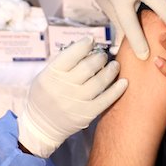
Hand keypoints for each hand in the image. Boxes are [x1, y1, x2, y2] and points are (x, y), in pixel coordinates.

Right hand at [18, 37, 128, 157]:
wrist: (42, 125)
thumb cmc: (44, 95)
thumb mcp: (45, 76)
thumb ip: (63, 63)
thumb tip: (87, 48)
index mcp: (51, 74)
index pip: (71, 54)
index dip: (84, 44)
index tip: (91, 40)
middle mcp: (63, 87)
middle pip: (88, 66)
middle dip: (100, 57)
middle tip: (103, 55)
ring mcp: (76, 101)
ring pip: (100, 81)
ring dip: (111, 70)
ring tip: (115, 65)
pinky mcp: (87, 114)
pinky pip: (106, 99)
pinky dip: (117, 89)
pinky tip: (124, 82)